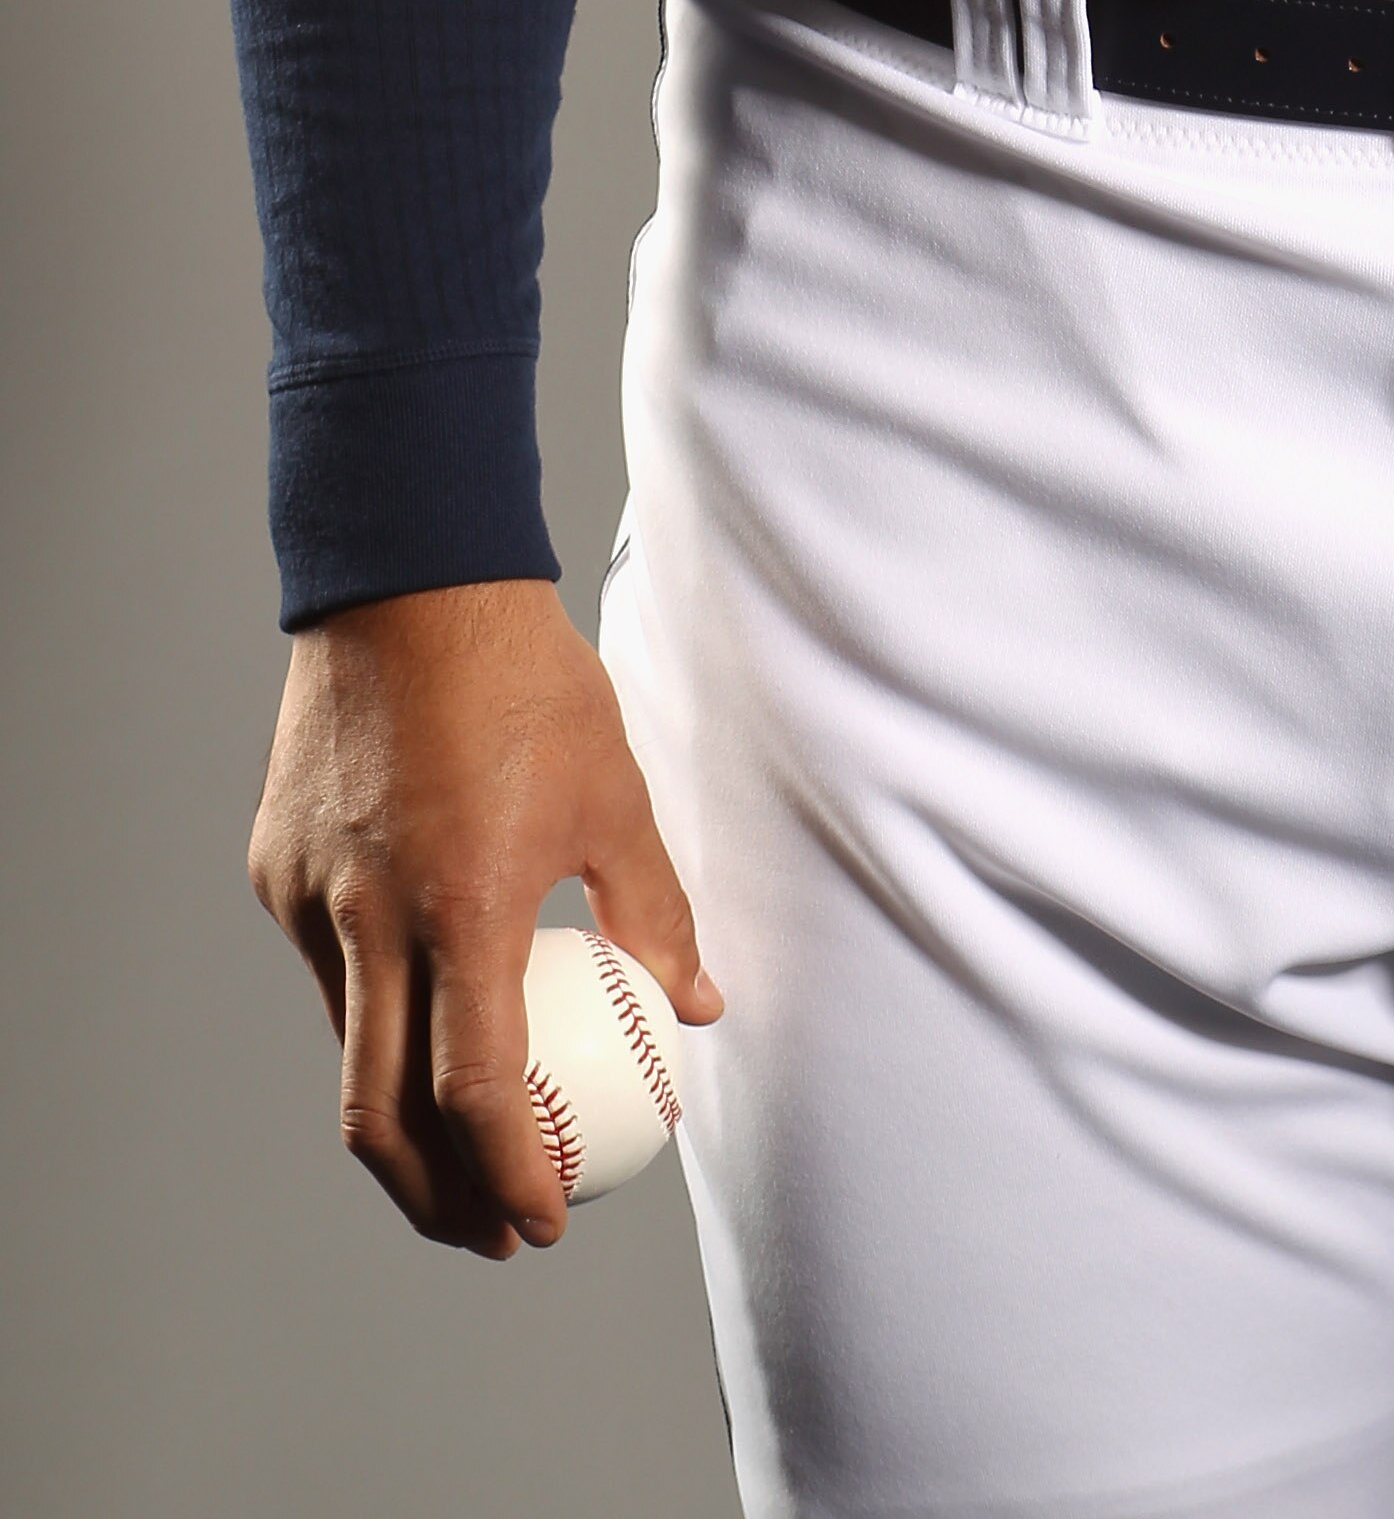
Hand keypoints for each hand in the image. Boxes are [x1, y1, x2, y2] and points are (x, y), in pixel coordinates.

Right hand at [248, 576, 719, 1257]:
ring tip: (461, 1153)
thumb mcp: (613, 793)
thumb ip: (654, 909)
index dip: (510, 1178)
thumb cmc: (526, 682)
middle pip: (381, 1117)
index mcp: (466, 904)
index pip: (476, 1093)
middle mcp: (373, 916)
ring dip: (401, 1123)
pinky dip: (374, 1017)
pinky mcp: (277, 871)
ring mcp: (312, 897)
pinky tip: (420, 1011)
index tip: (546, 1222)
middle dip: (436, 1201)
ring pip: (348, 1048)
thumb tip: (695, 1008)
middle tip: (491, 1233)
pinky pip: (328, 971)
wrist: (407, 581)